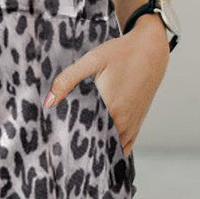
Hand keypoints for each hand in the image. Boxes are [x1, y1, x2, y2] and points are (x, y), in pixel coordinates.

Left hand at [43, 17, 169, 154]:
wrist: (151, 49)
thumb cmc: (120, 53)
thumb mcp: (91, 61)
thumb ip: (67, 80)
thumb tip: (48, 102)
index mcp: (110, 108)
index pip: (85, 136)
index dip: (69, 141)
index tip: (56, 142)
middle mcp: (123, 121)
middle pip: (96, 144)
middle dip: (80, 147)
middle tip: (63, 148)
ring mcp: (132, 125)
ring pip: (110, 148)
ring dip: (96, 149)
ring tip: (79, 149)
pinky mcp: (137, 124)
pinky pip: (123, 146)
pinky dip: (111, 149)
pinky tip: (99, 149)